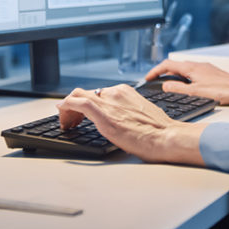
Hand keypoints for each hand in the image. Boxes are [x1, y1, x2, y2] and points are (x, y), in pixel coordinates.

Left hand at [57, 85, 205, 164]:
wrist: (166, 137)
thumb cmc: (159, 132)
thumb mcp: (141, 114)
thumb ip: (127, 112)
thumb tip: (120, 120)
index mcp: (124, 92)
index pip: (97, 93)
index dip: (85, 104)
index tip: (81, 115)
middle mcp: (115, 93)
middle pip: (85, 93)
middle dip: (74, 107)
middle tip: (71, 121)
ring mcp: (108, 102)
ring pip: (78, 96)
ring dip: (68, 109)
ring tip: (66, 123)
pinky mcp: (103, 114)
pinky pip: (78, 103)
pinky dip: (66, 107)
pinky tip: (62, 115)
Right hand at [143, 60, 228, 105]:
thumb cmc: (221, 91)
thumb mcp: (195, 92)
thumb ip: (178, 88)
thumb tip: (165, 85)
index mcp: (191, 68)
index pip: (167, 65)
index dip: (155, 71)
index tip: (148, 78)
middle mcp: (197, 65)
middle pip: (175, 65)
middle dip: (163, 72)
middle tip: (155, 81)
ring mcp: (204, 68)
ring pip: (184, 69)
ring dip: (173, 75)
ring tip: (168, 85)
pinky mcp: (210, 73)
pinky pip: (192, 72)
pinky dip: (184, 77)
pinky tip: (187, 86)